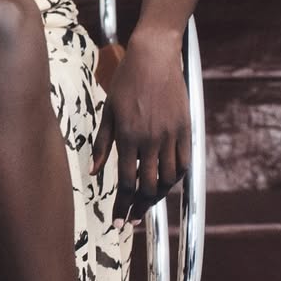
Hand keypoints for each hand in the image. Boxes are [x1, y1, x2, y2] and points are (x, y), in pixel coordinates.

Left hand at [90, 27, 190, 225]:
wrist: (154, 57)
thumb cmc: (125, 82)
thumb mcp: (108, 112)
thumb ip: (102, 144)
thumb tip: (95, 172)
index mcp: (127, 137)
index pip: (126, 183)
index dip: (123, 207)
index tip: (118, 223)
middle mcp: (150, 140)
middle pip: (148, 186)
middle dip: (139, 208)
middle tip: (132, 221)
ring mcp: (170, 135)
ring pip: (168, 178)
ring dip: (157, 196)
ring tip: (147, 204)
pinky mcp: (186, 128)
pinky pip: (184, 162)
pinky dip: (175, 178)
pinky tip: (166, 184)